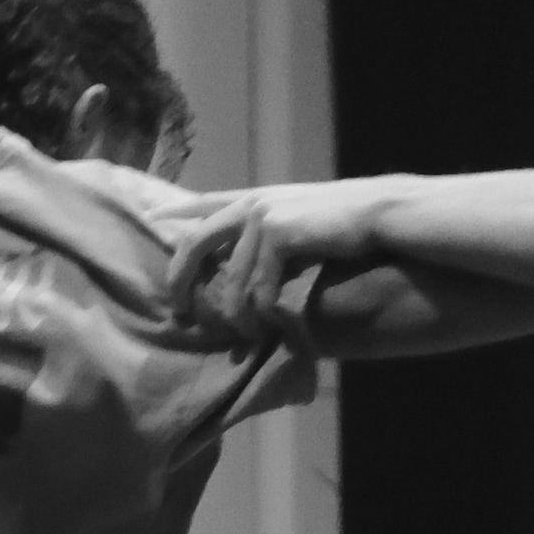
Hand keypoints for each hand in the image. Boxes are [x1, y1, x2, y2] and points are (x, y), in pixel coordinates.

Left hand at [161, 180, 390, 347]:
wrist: (381, 213)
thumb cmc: (347, 223)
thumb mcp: (301, 221)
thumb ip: (271, 233)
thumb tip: (248, 262)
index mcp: (257, 198)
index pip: (206, 203)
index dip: (177, 212)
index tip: (152, 219)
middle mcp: (253, 203)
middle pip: (196, 244)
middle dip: (181, 281)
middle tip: (180, 312)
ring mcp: (263, 216)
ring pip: (231, 279)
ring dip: (235, 314)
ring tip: (242, 336)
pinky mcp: (278, 234)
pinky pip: (258, 286)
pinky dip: (261, 311)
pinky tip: (266, 326)